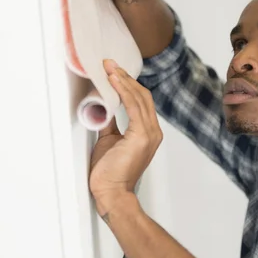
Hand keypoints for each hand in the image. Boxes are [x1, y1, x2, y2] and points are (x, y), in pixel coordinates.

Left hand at [89, 59, 162, 216]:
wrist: (111, 193)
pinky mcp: (141, 136)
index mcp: (148, 132)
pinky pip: (133, 107)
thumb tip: (104, 106)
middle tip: (110, 64)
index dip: (128, 84)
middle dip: (125, 78)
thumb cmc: (110, 172)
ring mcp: (149, 133)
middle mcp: (153, 131)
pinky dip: (123, 91)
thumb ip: (111, 123)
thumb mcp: (110, 141)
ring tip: (109, 68)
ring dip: (123, 80)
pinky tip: (114, 81)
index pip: (142, 101)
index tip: (114, 71)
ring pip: (139, 98)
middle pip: (142, 96)